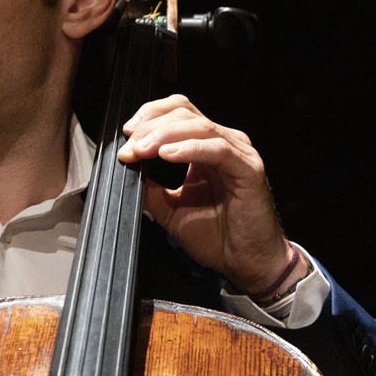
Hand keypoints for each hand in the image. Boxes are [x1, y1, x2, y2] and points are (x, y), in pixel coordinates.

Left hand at [118, 94, 296, 293]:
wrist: (246, 263)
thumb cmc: (219, 238)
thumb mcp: (173, 210)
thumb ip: (152, 189)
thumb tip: (128, 171)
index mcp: (206, 148)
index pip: (178, 113)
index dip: (150, 117)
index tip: (127, 137)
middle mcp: (224, 144)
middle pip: (184, 113)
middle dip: (151, 126)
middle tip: (130, 147)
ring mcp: (239, 154)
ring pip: (199, 126)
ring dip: (164, 135)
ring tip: (142, 150)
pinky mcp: (249, 169)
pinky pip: (218, 149)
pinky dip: (190, 149)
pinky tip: (168, 155)